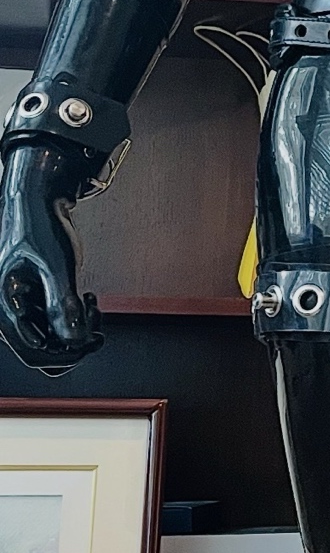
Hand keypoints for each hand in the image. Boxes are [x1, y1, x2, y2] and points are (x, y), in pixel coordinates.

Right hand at [0, 145, 103, 371]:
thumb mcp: (56, 266)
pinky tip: (87, 301)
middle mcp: (12, 309)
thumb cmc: (39, 224)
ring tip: (94, 313)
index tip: (89, 340)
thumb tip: (75, 340)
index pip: (34, 351)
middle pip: (43, 351)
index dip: (66, 353)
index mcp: (7, 304)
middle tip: (97, 331)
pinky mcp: (37, 298)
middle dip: (73, 344)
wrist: (38, 199)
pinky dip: (75, 318)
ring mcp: (25, 305)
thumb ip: (63, 305)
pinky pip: (56, 321)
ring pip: (52, 338)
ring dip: (76, 332)